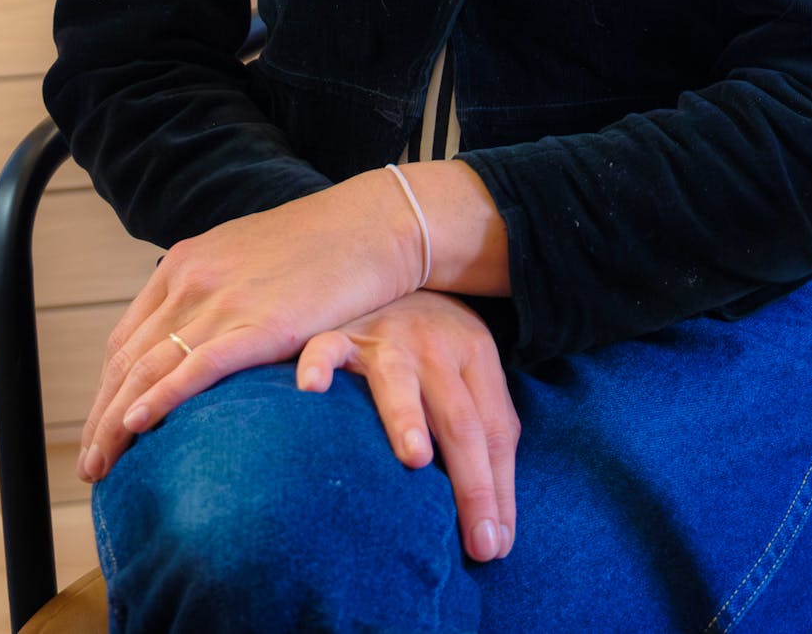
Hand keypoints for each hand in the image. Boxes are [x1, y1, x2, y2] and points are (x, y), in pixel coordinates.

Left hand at [77, 172, 424, 483]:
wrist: (375, 224)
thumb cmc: (324, 245)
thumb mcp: (252, 258)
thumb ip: (218, 289)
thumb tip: (201, 331)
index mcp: (186, 262)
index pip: (128, 336)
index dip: (108, 389)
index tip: (102, 426)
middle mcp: (193, 279)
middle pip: (129, 359)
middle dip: (102, 417)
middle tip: (90, 464)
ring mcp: (223, 299)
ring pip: (150, 369)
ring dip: (117, 424)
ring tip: (102, 467)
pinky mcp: (259, 323)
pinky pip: (195, 367)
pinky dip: (159, 399)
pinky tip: (138, 428)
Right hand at [297, 290, 520, 564]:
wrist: (401, 266)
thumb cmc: (440, 348)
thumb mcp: (475, 380)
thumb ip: (490, 440)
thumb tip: (498, 532)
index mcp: (475, 355)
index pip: (492, 432)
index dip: (496, 489)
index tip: (495, 546)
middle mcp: (434, 346)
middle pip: (459, 418)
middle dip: (470, 481)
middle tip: (477, 541)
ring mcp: (387, 338)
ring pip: (399, 382)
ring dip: (408, 419)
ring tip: (415, 459)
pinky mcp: (341, 333)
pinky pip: (326, 347)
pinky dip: (318, 366)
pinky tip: (313, 390)